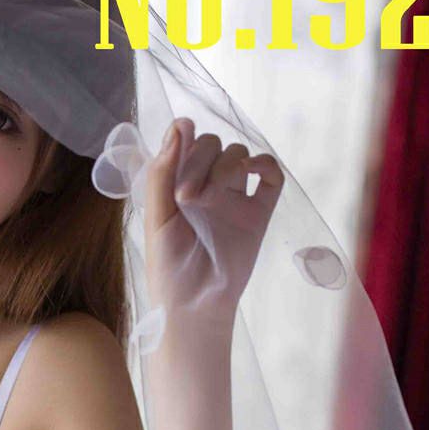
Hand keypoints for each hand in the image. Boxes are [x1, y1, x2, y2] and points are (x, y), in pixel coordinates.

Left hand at [144, 119, 284, 324]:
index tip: (182, 142)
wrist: (194, 304)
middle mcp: (206, 186)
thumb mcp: (157, 217)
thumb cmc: (169, 266)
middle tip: (187, 197)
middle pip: (213, 145)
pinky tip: (252, 171)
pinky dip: (265, 165)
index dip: (186, 136)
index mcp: (177, 184)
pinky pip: (271, 176)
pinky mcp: (258, 212)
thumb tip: (181, 125)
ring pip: (239, 155)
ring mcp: (234, 197)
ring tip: (209, 200)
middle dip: (201, 160)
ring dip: (227, 165)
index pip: (186, 141)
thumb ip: (163, 172)